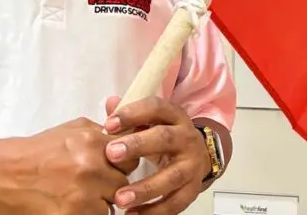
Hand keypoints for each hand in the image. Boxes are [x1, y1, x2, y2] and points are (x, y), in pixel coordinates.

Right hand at [0, 117, 137, 214]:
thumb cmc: (34, 153)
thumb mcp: (69, 130)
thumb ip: (100, 132)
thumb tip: (126, 134)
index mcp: (92, 142)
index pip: (131, 154)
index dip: (123, 162)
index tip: (115, 166)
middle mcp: (91, 167)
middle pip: (124, 182)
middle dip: (112, 184)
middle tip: (92, 183)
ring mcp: (83, 196)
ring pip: (112, 204)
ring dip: (101, 203)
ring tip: (78, 196)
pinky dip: (87, 214)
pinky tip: (70, 206)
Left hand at [103, 96, 210, 213]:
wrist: (198, 155)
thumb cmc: (164, 137)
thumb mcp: (152, 121)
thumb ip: (130, 115)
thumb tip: (110, 103)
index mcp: (174, 116)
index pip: (155, 108)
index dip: (132, 114)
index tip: (108, 124)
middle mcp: (186, 138)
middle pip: (164, 139)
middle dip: (137, 146)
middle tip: (111, 154)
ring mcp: (191, 165)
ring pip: (171, 177)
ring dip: (145, 188)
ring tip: (120, 198)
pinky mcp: (192, 189)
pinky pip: (175, 203)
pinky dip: (154, 211)